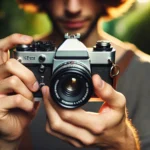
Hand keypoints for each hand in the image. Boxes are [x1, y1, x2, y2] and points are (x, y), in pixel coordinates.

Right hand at [0, 34, 38, 148]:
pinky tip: (27, 107)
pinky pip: (16, 98)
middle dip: (28, 75)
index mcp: (4, 72)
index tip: (29, 39)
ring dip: (27, 92)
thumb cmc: (22, 107)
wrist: (16, 126)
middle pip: (11, 64)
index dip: (13, 40)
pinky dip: (27, 104)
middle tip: (34, 86)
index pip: (2, 49)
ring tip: (30, 99)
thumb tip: (40, 71)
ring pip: (13, 81)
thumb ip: (30, 78)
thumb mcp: (28, 89)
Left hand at [42, 74, 138, 149]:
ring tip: (47, 100)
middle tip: (46, 92)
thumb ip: (107, 91)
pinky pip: (56, 132)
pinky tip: (53, 111)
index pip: (68, 114)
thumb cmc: (117, 120)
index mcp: (96, 125)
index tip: (50, 90)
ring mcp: (78, 140)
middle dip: (48, 105)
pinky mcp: (74, 141)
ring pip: (54, 129)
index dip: (55, 101)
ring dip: (48, 113)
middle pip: (57, 122)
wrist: (117, 138)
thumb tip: (95, 79)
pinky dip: (51, 121)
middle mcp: (85, 135)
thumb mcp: (118, 103)